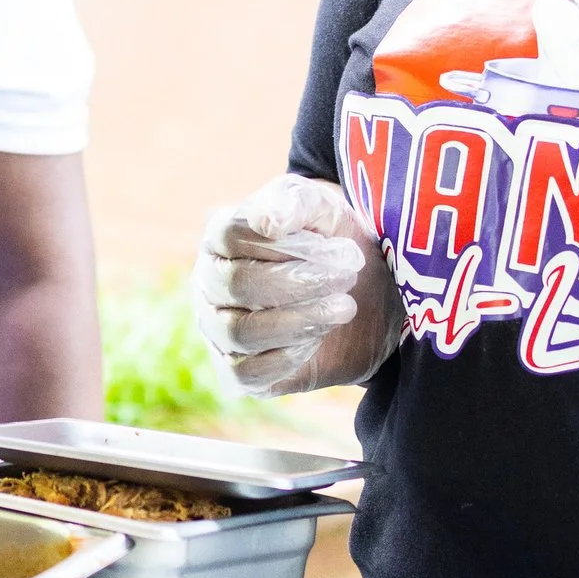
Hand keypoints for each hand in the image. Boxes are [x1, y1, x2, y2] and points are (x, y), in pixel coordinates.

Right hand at [193, 173, 402, 396]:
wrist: (367, 294)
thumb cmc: (333, 240)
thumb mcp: (323, 209)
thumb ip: (294, 204)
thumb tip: (267, 222)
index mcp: (221, 236)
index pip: (230, 236)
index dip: (280, 242)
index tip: (330, 243)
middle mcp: (211, 283)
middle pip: (236, 284)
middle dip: (299, 283)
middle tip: (348, 277)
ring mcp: (219, 328)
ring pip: (240, 331)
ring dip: (300, 320)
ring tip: (343, 308)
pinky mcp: (238, 369)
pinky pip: (246, 372)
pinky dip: (285, 357)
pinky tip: (318, 339)